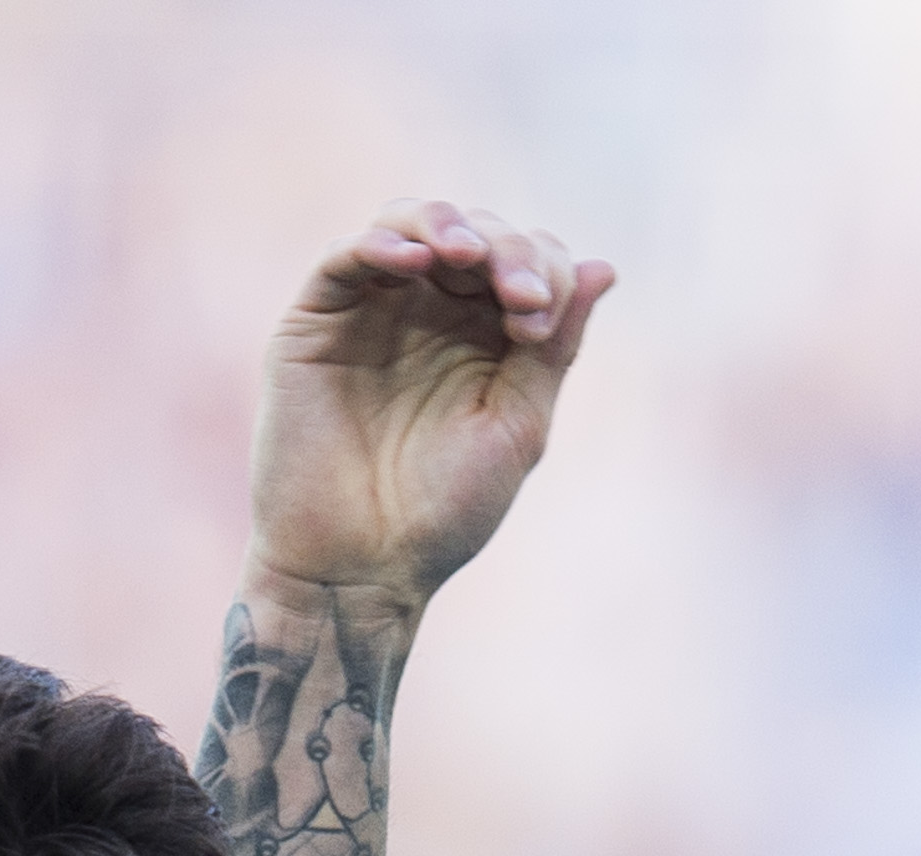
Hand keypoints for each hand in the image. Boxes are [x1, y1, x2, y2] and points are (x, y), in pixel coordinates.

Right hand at [245, 198, 612, 610]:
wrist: (358, 566)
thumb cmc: (443, 512)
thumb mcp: (518, 427)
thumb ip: (555, 349)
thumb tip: (604, 267)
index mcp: (487, 337)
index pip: (525, 260)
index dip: (543, 270)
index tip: (537, 323)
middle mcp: (431, 313)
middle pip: (475, 233)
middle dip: (505, 250)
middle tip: (520, 298)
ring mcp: (373, 311)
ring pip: (409, 223)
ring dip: (445, 223)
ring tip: (466, 253)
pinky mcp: (315, 322)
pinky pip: (345, 257)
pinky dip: (380, 241)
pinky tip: (413, 257)